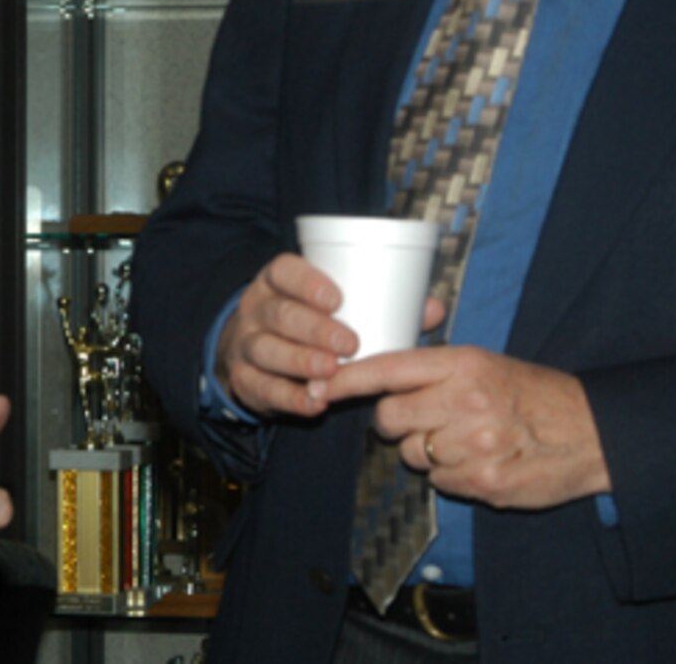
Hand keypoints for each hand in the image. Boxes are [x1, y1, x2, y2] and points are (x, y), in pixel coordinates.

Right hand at [214, 253, 447, 417]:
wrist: (252, 351)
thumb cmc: (308, 321)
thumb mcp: (331, 307)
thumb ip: (381, 306)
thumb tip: (433, 308)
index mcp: (278, 281)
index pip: (285, 271)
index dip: (307, 282)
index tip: (337, 299)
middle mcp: (257, 308)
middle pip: (279, 314)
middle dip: (314, 329)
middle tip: (349, 344)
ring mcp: (246, 344)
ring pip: (266, 350)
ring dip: (299, 362)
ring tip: (331, 372)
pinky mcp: (243, 379)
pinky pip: (262, 388)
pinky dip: (289, 398)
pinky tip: (314, 404)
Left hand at [341, 345, 610, 509]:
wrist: (590, 432)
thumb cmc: (532, 394)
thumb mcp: (485, 363)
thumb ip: (434, 369)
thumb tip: (379, 377)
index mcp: (462, 364)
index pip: (388, 369)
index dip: (347, 379)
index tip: (317, 383)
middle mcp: (464, 402)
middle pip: (389, 418)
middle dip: (397, 423)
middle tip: (425, 419)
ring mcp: (474, 445)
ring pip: (412, 455)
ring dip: (427, 451)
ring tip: (463, 439)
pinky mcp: (484, 483)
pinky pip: (440, 483)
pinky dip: (451, 475)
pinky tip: (479, 461)